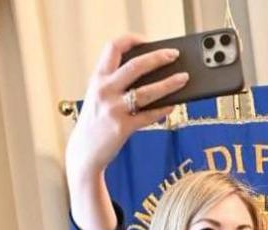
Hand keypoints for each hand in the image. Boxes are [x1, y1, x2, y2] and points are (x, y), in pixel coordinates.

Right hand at [65, 34, 188, 191]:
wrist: (83, 152)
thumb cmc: (96, 122)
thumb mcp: (99, 96)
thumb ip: (117, 83)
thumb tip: (152, 73)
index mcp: (97, 78)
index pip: (113, 47)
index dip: (131, 39)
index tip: (147, 41)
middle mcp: (104, 90)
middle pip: (135, 65)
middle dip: (158, 57)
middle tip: (174, 55)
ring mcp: (113, 109)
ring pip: (146, 91)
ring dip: (169, 83)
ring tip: (184, 78)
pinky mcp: (122, 127)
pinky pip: (148, 115)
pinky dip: (163, 109)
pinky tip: (173, 104)